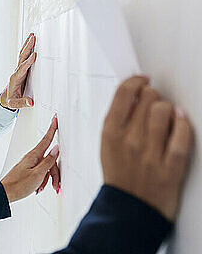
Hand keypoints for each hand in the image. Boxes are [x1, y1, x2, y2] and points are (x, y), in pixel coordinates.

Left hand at [0, 33, 35, 109]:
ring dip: (27, 45)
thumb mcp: (15, 104)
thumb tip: (31, 102)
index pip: (23, 68)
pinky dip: (28, 49)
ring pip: (23, 55)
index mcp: (15, 78)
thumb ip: (22, 103)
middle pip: (22, 57)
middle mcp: (17, 71)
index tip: (34, 55)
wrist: (7, 98)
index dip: (28, 62)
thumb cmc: (11, 100)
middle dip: (28, 47)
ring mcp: (19, 69)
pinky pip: (25, 57)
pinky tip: (32, 42)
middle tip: (33, 38)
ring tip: (32, 36)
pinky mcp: (22, 69)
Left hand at [1, 115, 60, 201]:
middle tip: (55, 185)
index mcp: (34, 155)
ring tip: (41, 187)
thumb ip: (48, 161)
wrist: (6, 192)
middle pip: (50, 160)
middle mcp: (32, 157)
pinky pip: (41, 173)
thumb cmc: (19, 184)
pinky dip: (42, 181)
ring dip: (48, 179)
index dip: (52, 129)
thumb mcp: (38, 174)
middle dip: (54, 173)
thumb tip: (56, 149)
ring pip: (47, 168)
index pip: (46, 139)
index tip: (55, 119)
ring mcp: (31, 164)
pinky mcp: (29, 170)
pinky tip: (38, 187)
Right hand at [101, 76, 193, 220]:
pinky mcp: (170, 168)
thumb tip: (134, 94)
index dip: (136, 81)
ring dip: (168, 109)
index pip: (123, 93)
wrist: (129, 209)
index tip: (142, 80)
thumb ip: (118, 120)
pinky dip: (183, 124)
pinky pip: (181, 136)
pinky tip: (180, 121)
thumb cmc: (120, 175)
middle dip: (152, 96)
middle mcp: (128, 141)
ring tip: (167, 115)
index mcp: (110, 133)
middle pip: (147, 98)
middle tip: (154, 102)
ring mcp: (149, 154)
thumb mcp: (107, 145)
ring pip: (163, 111)